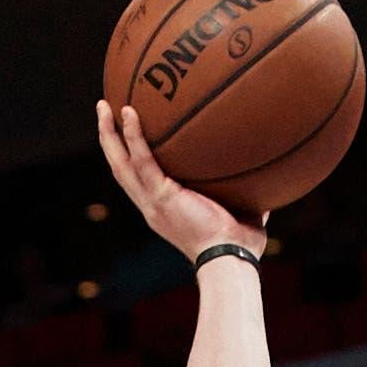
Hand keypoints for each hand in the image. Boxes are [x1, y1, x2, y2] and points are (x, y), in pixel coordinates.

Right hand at [95, 101, 267, 265]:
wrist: (232, 260)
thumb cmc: (239, 248)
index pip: (139, 180)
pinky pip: (142, 161)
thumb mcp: (241, 213)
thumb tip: (262, 177)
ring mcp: (153, 203)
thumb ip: (243, 194)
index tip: (126, 134)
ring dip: (110, 134)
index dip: (129, 157)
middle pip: (120, 168)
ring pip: (121, 163)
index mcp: (164, 211)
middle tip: (104, 110)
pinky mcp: (161, 198)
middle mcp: (153, 207)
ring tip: (104, 105)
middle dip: (110, 139)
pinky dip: (134, 137)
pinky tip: (130, 113)